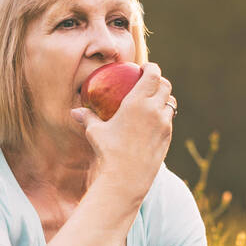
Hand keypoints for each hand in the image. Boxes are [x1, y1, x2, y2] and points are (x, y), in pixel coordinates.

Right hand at [70, 62, 173, 203]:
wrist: (127, 177)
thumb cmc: (109, 152)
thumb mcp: (95, 132)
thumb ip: (88, 118)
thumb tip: (74, 112)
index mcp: (138, 102)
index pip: (153, 74)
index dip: (151, 68)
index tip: (144, 68)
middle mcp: (155, 110)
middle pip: (166, 86)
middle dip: (159, 81)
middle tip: (150, 83)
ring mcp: (164, 124)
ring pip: (170, 104)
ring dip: (163, 100)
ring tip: (153, 103)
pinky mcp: (168, 138)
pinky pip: (169, 121)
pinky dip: (163, 117)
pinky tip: (152, 123)